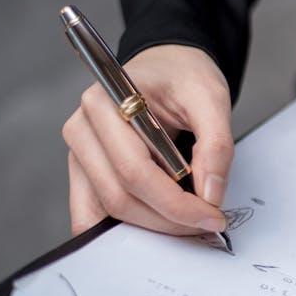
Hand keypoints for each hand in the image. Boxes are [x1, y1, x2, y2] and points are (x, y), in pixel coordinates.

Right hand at [62, 44, 232, 235]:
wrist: (168, 66)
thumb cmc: (184, 77)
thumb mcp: (212, 98)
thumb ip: (216, 145)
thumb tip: (211, 195)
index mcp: (105, 103)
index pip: (136, 171)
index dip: (176, 204)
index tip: (212, 216)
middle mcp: (82, 129)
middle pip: (119, 197)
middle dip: (168, 220)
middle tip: (207, 223)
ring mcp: (78, 153)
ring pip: (106, 211)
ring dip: (150, 228)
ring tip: (188, 224)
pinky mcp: (84, 171)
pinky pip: (94, 212)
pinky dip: (126, 228)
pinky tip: (160, 226)